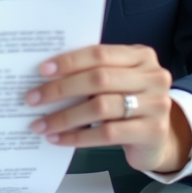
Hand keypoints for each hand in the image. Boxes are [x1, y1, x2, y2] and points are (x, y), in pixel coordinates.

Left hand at [25, 44, 191, 173]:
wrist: (158, 138)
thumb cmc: (129, 102)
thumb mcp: (119, 80)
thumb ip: (94, 72)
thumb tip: (47, 75)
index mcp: (141, 56)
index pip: (100, 53)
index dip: (69, 61)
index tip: (42, 71)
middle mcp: (153, 77)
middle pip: (99, 79)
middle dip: (61, 89)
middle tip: (33, 99)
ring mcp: (156, 105)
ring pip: (100, 107)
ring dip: (65, 117)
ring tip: (41, 123)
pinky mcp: (152, 132)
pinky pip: (107, 134)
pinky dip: (78, 136)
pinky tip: (58, 139)